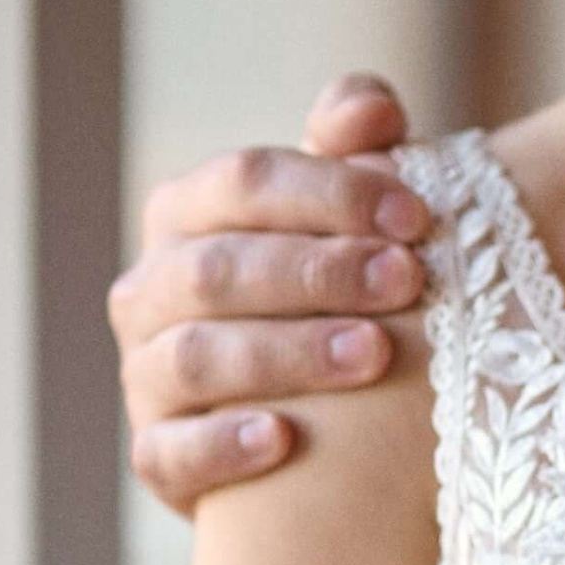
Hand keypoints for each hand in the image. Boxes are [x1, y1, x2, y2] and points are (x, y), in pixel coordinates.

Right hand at [110, 74, 424, 514]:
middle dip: (318, 270)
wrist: (323, 421)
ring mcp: (146, 374)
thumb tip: (372, 110)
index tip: (418, 215)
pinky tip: (285, 437)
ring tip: (374, 353)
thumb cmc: (341, 288)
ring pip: (196, 355)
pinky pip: (170, 451)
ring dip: (287, 352)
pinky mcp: (157, 455)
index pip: (243, 180)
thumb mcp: (352, 213)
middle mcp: (153, 288)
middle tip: (408, 280)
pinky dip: (223, 443)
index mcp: (191, 214)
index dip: (330, 191)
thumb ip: (358, 149)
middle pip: (218, 267)